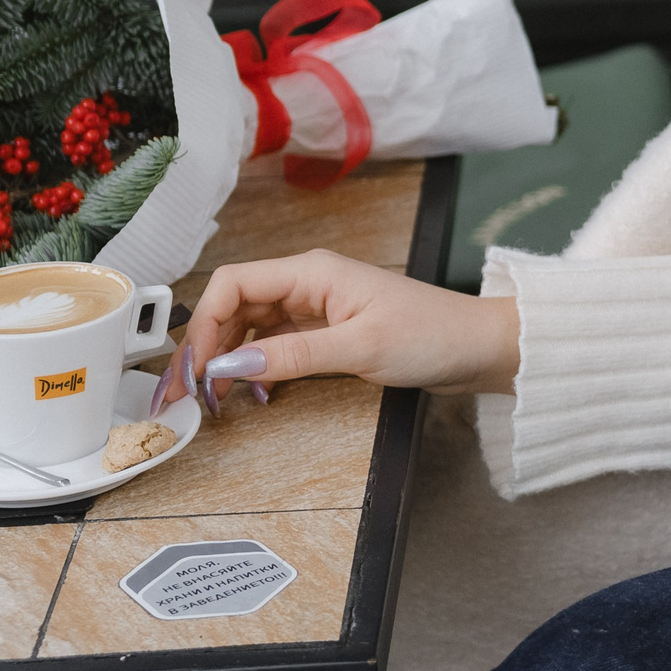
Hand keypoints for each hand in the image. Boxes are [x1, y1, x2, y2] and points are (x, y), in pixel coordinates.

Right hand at [164, 249, 519, 408]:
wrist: (479, 347)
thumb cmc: (433, 335)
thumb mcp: (360, 348)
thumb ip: (293, 355)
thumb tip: (232, 365)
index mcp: (312, 271)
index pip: (233, 284)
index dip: (206, 326)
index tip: (198, 371)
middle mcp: (310, 283)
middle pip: (236, 306)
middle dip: (209, 347)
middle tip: (191, 394)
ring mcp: (319, 306)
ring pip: (252, 326)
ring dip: (231, 359)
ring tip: (220, 399)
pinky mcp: (329, 329)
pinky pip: (277, 342)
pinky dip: (259, 366)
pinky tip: (257, 392)